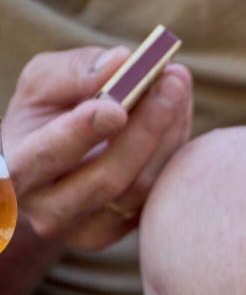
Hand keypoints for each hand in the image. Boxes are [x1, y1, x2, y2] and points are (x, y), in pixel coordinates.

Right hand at [1, 46, 192, 250]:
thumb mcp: (42, 85)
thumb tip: (121, 62)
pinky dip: (175, 150)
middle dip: (145, 127)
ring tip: (177, 87)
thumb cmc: (45, 117)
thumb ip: (73, 71)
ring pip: (142, 187)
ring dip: (169, 134)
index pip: (49, 155)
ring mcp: (90, 230)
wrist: (54, 168)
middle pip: (108, 177)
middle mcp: (50, 211)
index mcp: (18, 171)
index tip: (117, 107)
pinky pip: (160, 193)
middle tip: (171, 82)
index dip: (83, 132)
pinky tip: (178, 115)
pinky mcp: (125, 231)